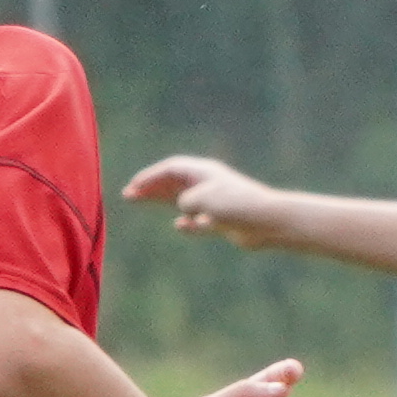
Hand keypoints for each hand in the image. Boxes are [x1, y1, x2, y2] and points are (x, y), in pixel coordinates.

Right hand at [123, 154, 278, 241]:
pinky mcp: (223, 219)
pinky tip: (180, 226)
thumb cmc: (237, 206)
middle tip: (128, 195)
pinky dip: (188, 222)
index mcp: (204, 172)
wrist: (268, 222)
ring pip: (182, 199)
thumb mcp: (203, 200)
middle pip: (173, 182)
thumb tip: (183, 211)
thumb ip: (186, 201)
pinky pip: (199, 218)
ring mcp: (215, 201)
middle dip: (150, 187)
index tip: (133, 187)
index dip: (150, 177)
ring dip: (162, 201)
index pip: (171, 169)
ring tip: (142, 204)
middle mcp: (208, 184)